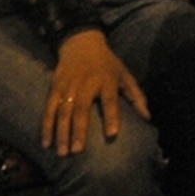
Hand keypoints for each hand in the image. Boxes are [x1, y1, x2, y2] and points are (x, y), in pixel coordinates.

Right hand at [41, 32, 149, 155]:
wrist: (81, 43)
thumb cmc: (107, 64)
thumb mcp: (124, 75)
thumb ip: (136, 96)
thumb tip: (148, 117)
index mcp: (107, 80)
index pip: (110, 101)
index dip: (111, 117)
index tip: (112, 134)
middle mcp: (87, 83)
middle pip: (82, 109)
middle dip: (79, 130)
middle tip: (78, 151)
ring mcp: (68, 86)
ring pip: (63, 112)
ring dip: (61, 133)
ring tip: (63, 153)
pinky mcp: (55, 88)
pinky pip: (49, 109)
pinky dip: (46, 126)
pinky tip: (46, 143)